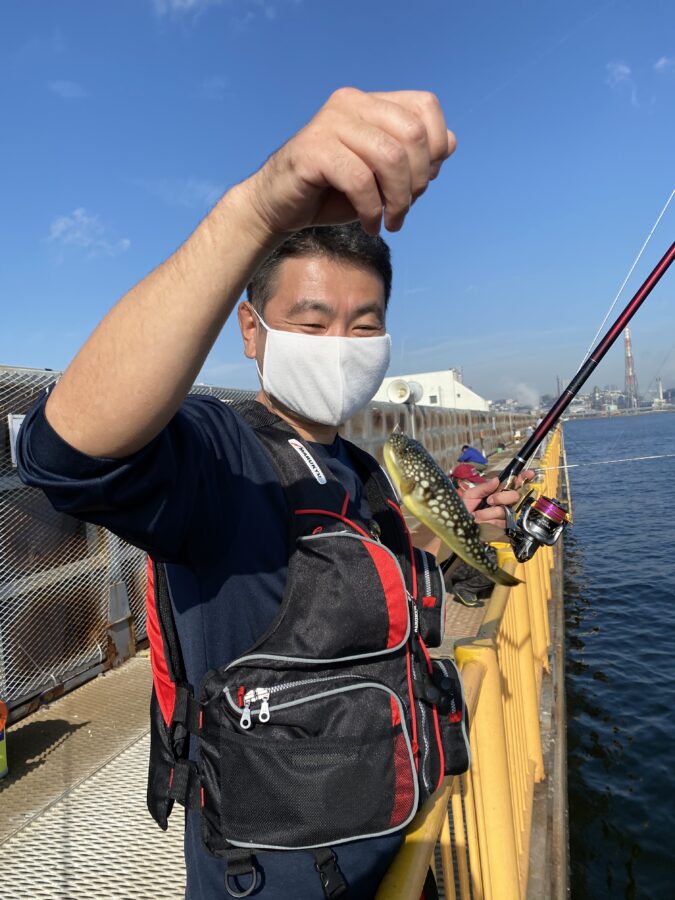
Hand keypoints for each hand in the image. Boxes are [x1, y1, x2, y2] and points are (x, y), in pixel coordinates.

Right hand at [241, 87, 455, 238]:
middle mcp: (351, 103)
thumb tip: (449, 143)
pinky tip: (370, 226)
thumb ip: (413, 158)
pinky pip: (360, 180)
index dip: (435, 148)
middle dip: (418, 180)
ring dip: (398, 200)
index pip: (425, 107)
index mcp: (370, 102)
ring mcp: (329, 123)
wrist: (278, 207)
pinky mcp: (311, 150)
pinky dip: (372, 210)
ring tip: (391, 222)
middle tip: (404, 209)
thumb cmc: (332, 192)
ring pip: (390, 158)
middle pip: (412, 134)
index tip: (423, 183)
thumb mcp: (381, 176)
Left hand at [461, 471, 534, 526]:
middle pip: (514, 496)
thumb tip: (497, 479)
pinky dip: (490, 521)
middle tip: (489, 501)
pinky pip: (502, 522)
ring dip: (490, 512)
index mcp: (497, 492)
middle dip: (501, 497)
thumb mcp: (471, 494)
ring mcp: (506, 515)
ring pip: (506, 510)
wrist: (459, 526)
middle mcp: (504, 503)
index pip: (514, 483)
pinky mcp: (504, 528)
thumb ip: (484, 487)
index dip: (523, 478)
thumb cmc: (464, 508)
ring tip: (478, 514)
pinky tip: (483, 522)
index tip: (529, 473)